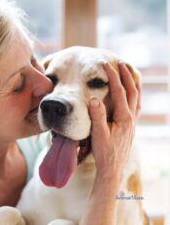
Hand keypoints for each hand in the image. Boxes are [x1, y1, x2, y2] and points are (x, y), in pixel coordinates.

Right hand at [88, 61, 140, 177]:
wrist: (113, 168)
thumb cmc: (104, 152)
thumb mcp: (98, 134)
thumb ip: (97, 116)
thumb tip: (94, 98)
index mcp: (124, 117)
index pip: (119, 91)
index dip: (113, 76)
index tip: (105, 65)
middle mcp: (131, 117)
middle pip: (131, 91)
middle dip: (126, 75)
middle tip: (120, 62)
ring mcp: (132, 122)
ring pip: (137, 97)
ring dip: (133, 83)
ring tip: (130, 72)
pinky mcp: (130, 126)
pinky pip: (136, 105)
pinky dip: (134, 95)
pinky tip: (132, 94)